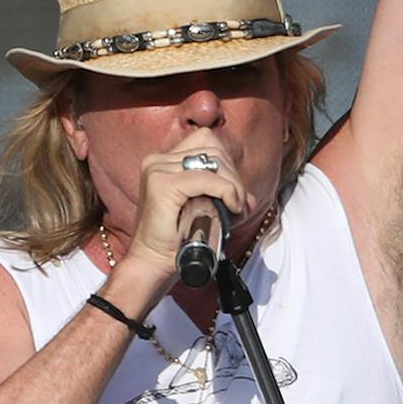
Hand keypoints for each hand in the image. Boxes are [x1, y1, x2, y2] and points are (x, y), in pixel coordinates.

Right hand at [118, 132, 253, 285]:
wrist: (153, 262)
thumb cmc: (177, 239)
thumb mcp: (205, 209)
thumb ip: (225, 195)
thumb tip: (249, 198)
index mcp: (164, 161)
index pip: (208, 141)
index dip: (227, 164)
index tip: (231, 191)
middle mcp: (158, 160)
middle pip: (215, 149)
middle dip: (234, 178)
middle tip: (237, 205)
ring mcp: (158, 170)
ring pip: (215, 162)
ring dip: (233, 186)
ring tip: (233, 209)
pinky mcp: (162, 184)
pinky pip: (208, 179)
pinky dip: (227, 192)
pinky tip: (231, 208)